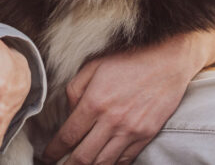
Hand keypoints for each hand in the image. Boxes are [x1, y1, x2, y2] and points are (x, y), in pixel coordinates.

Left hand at [44, 0, 214, 163]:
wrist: (168, 61)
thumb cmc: (128, 59)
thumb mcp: (93, 65)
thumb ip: (74, 90)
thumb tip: (68, 114)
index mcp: (94, 102)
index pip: (67, 136)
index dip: (53, 151)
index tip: (45, 156)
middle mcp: (112, 121)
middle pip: (83, 157)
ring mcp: (131, 131)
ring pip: (103, 163)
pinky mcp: (146, 136)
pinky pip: (125, 160)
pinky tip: (102, 163)